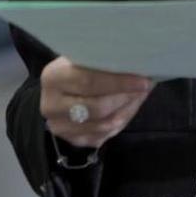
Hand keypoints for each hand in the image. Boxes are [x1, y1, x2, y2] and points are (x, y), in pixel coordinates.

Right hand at [40, 56, 154, 149]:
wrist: (59, 89)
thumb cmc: (77, 66)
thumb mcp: (84, 56)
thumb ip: (103, 61)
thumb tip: (137, 63)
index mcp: (53, 78)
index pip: (89, 82)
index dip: (118, 82)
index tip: (142, 80)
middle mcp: (51, 106)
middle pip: (98, 108)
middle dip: (125, 98)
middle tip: (144, 88)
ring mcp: (60, 127)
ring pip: (104, 125)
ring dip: (127, 110)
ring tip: (138, 95)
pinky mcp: (72, 140)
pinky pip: (104, 136)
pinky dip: (120, 122)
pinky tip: (127, 108)